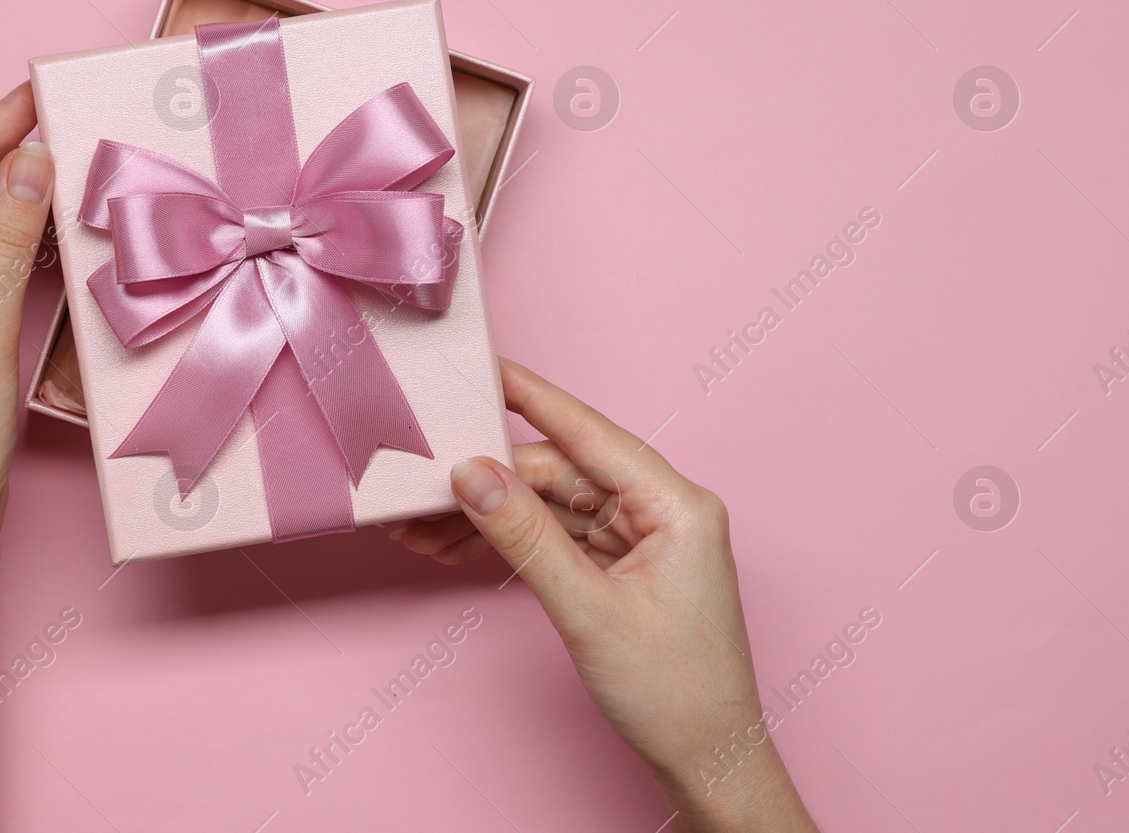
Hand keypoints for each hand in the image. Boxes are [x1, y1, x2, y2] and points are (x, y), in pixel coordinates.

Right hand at [394, 359, 817, 831]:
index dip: (531, 397)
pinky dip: (512, 542)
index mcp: (676, 505)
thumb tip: (472, 476)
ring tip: (425, 531)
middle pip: (559, 472)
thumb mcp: (588, 610)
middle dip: (488, 482)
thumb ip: (525, 537)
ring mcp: (642, 538)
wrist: (707, 761)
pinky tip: (461, 547)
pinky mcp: (624, 565)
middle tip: (421, 487)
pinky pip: (558, 536)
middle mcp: (662, 510)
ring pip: (552, 506)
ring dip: (491, 517)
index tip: (484, 367)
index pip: (588, 432)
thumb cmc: (676, 693)